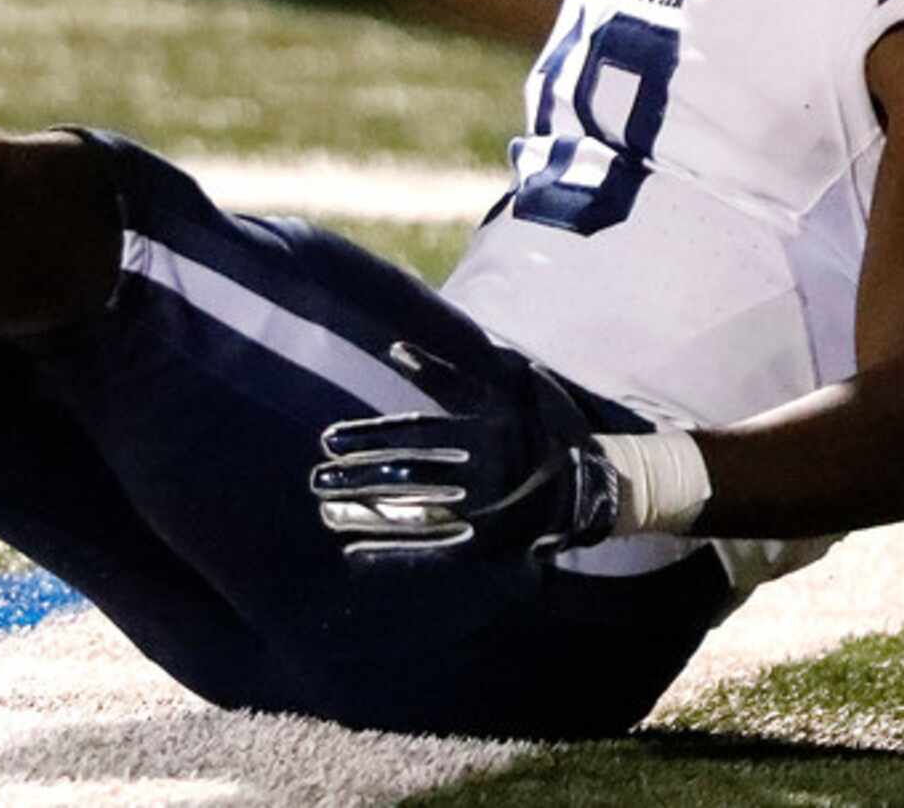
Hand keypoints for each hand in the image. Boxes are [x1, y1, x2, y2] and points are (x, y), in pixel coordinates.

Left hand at [310, 341, 622, 563]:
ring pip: (414, 511)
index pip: (413, 434)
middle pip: (406, 474)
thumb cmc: (536, 429)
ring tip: (326, 510)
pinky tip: (356, 554)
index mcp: (481, 431)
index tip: (328, 441)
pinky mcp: (484, 545)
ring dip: (368, 513)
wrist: (588, 484)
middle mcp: (479, 470)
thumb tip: (395, 350)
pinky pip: (431, 551)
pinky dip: (393, 554)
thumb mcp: (498, 392)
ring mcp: (482, 510)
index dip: (369, 437)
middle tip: (315, 479)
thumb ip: (446, 374)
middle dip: (358, 477)